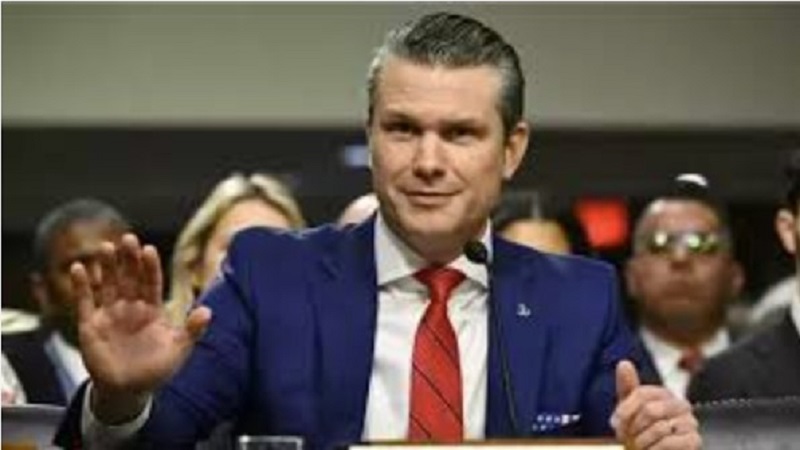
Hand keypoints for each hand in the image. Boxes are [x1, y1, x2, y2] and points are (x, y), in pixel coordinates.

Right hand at [71, 233, 211, 422]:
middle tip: (127, 239)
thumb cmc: (156, 369)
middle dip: (128, 259)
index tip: (148, 250)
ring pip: (107, 285)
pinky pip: (85, 302)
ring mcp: (109, 314)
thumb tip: (208, 311)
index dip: (149, 267)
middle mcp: (130, 307)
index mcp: (152, 309)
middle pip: (129, 278)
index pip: (151, 282)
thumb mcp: (179, 350)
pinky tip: (79, 268)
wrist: (129, 392)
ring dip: (106, 267)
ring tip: (105, 248)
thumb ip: (192, 331)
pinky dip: (81, 286)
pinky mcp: (90, 325)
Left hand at [611, 360, 700, 449]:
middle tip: (628, 439)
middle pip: (650, 410)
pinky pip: (669, 442)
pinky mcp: (694, 441)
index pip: (641, 394)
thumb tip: (624, 362)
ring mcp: (690, 423)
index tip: (615, 424)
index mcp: (664, 394)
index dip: (625, 410)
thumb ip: (627, 387)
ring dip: (642, 442)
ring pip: (659, 428)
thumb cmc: (641, 432)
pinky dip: (655, 449)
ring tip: (639, 447)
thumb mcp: (630, 410)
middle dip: (633, 428)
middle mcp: (681, 405)